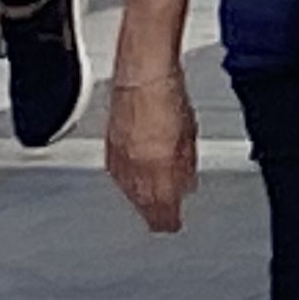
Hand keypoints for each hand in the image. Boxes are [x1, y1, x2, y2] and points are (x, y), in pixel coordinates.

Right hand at [105, 67, 197, 231]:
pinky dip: (127, 180)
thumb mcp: (189, 138)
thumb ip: (185, 166)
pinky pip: (118, 174)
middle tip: (161, 218)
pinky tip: (132, 180)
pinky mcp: (109, 147)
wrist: (141, 75)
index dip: (168, 221)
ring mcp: (119, 158)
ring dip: (139, 198)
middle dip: (153, 212)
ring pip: (128, 191)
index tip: (173, 224)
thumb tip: (185, 185)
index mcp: (157, 170)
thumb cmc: (169, 98)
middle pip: (142, 204)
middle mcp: (134, 169)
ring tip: (148, 202)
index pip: (161, 210)